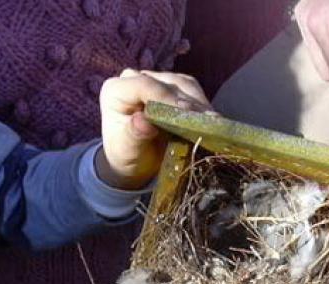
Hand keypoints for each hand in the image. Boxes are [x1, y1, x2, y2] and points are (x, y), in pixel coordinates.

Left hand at [98, 69, 211, 189]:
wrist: (137, 161)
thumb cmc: (127, 156)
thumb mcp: (127, 150)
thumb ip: (134, 134)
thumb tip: (143, 120)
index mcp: (115, 90)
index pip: (144, 85)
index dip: (166, 98)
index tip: (186, 117)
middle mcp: (135, 78)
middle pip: (168, 84)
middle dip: (188, 105)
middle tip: (207, 124)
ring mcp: (157, 80)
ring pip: (185, 85)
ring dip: (201, 105)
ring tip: (213, 125)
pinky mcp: (175, 87)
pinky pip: (194, 91)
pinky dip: (204, 106)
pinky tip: (212, 122)